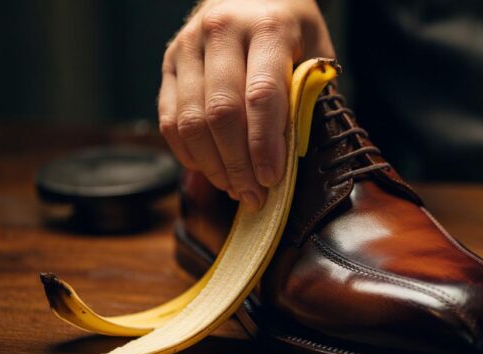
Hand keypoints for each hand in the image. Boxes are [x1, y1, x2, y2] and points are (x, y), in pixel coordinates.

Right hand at [158, 0, 334, 210]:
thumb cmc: (291, 31)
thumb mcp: (315, 52)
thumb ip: (307, 95)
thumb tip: (294, 155)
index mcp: (267, 27)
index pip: (261, 95)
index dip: (264, 145)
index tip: (272, 179)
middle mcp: (220, 31)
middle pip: (221, 113)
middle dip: (238, 165)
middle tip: (254, 196)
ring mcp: (187, 46)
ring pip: (190, 121)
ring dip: (213, 165)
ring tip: (236, 188)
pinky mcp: (168, 62)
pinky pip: (169, 119)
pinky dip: (189, 153)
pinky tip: (212, 169)